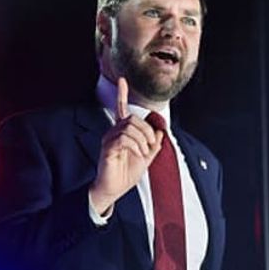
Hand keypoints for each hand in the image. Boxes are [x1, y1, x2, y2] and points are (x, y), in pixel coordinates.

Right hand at [89, 77, 162, 214]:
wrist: (114, 190)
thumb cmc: (126, 174)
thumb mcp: (147, 159)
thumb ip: (154, 145)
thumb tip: (161, 132)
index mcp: (122, 133)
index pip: (121, 109)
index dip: (121, 94)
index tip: (121, 79)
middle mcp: (113, 133)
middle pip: (132, 118)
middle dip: (147, 131)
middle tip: (150, 146)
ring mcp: (109, 139)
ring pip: (129, 127)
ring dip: (142, 139)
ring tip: (144, 152)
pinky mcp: (108, 148)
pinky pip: (124, 138)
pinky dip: (136, 145)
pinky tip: (138, 154)